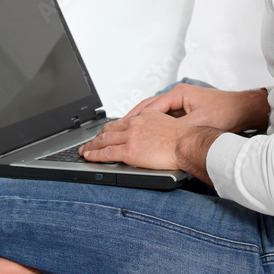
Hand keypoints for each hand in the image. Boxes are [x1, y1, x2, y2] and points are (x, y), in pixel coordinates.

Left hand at [78, 112, 221, 183]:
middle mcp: (135, 123)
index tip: (104, 133)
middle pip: (109, 129)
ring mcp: (130, 137)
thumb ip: (155, 128)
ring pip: (104, 140)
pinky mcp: (129, 150)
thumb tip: (150, 136)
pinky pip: (106, 153)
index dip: (109, 129)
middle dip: (97, 137)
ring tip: (85, 150)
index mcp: (144, 116)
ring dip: (92, 146)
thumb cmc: (184, 138)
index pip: (121, 122)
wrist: (187, 144)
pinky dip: (94, 155)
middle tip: (90, 142)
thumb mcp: (168, 124)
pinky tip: (89, 157)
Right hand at [124, 83, 269, 132]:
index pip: (150, 105)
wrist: (243, 110)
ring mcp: (181, 102)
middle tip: (119, 129)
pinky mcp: (186, 110)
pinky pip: (164, 117)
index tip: (125, 127)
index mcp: (178, 93)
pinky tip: (149, 134)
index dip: (136, 118)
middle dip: (134, 118)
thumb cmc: (226, 112)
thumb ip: (181, 127)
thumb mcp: (201, 121)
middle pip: (149, 107)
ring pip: (155, 112)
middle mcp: (177, 95)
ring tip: (129, 132)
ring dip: (143, 121)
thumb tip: (163, 134)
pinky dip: (155, 124)